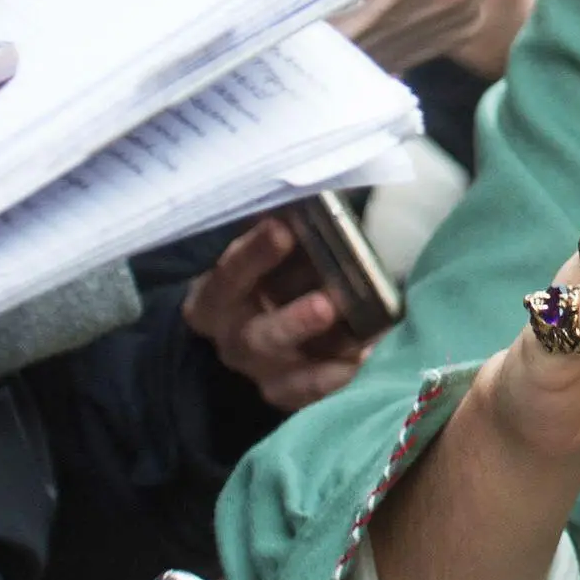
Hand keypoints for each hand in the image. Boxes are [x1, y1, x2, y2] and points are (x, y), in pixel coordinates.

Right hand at [183, 217, 367, 412]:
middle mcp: (231, 339)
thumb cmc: (266, 276)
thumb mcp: (264, 252)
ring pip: (281, 372)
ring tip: (358, 341)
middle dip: (291, 321)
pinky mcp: (285, 394)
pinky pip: (309, 395)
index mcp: (214, 299)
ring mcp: (258, 372)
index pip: (228, 276)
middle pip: (253, 337)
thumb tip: (314, 185)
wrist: (254, 326)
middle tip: (326, 304)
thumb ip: (279, 228)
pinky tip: (365, 358)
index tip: (284, 228)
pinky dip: (337, 379)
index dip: (254, 254)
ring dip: (321, 357)